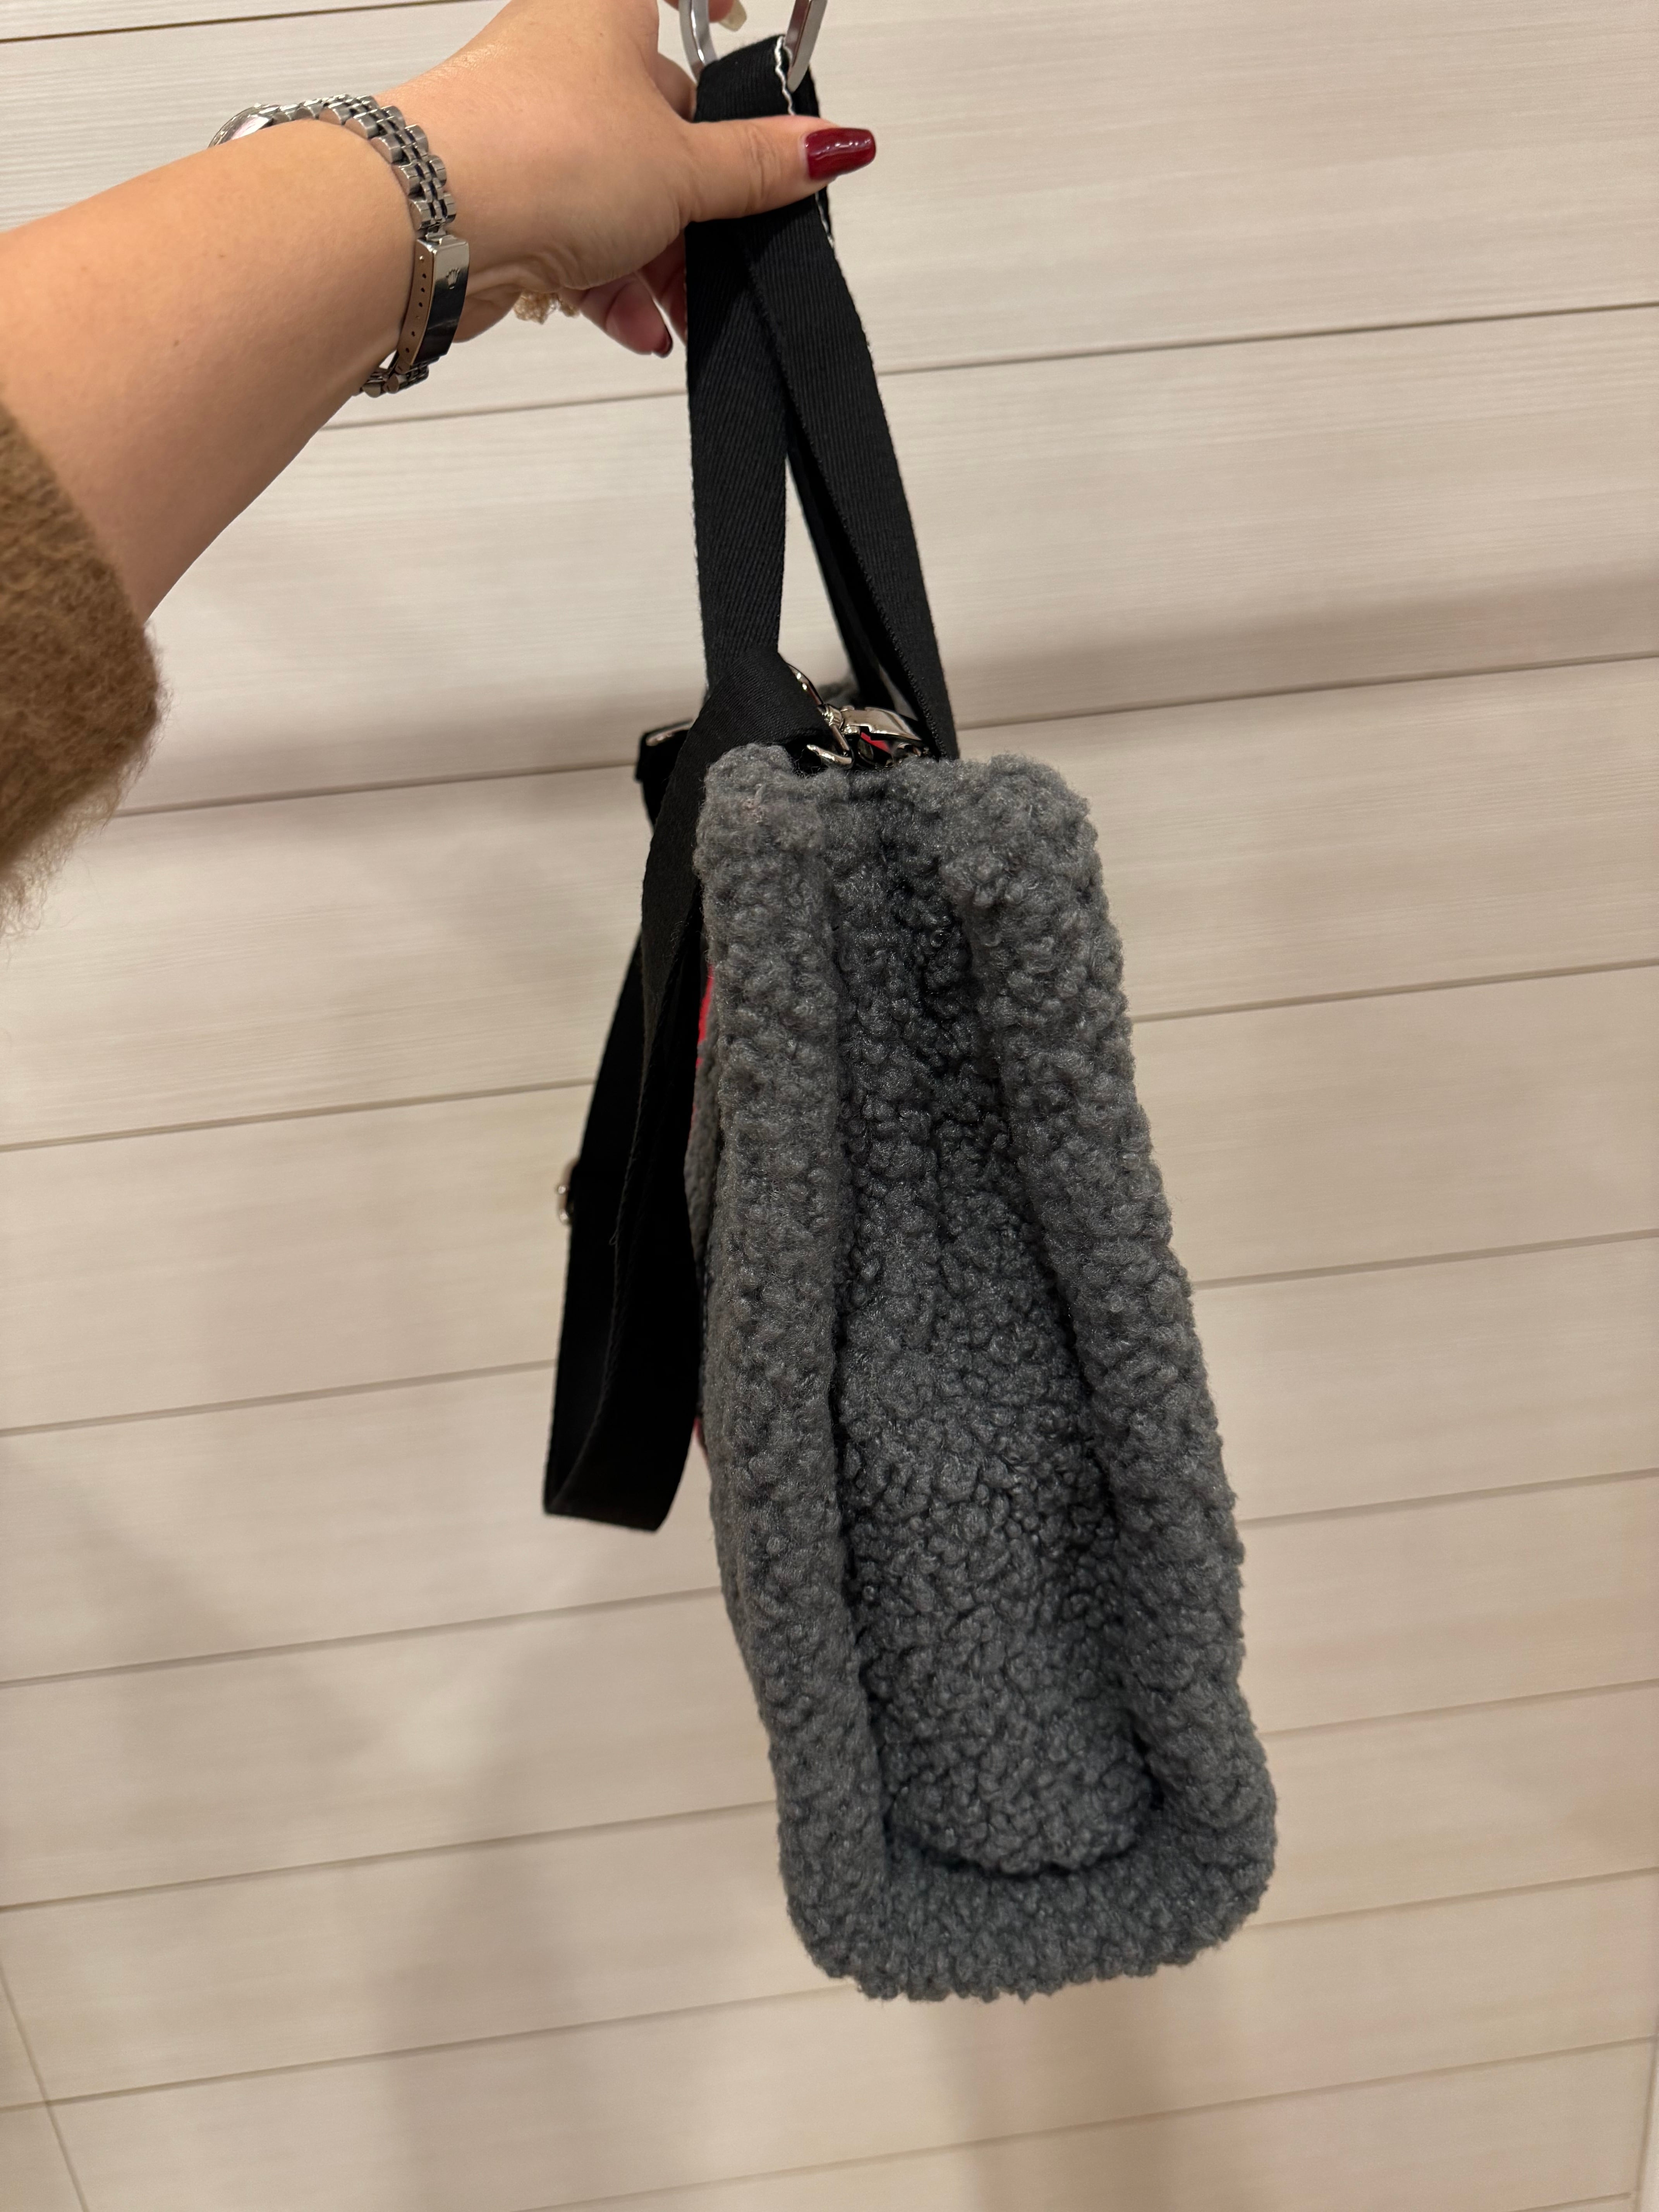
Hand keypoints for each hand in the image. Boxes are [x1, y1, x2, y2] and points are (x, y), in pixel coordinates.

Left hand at [383, 0, 875, 357]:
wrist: (429, 227)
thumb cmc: (537, 153)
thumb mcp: (684, 167)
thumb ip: (761, 165)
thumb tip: (834, 145)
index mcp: (608, 10)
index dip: (719, 5)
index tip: (747, 19)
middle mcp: (565, 61)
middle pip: (659, 123)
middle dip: (701, 202)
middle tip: (734, 247)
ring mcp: (532, 133)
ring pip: (621, 196)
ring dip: (659, 263)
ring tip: (679, 311)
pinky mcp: (508, 201)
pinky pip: (579, 243)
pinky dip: (613, 287)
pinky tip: (639, 326)